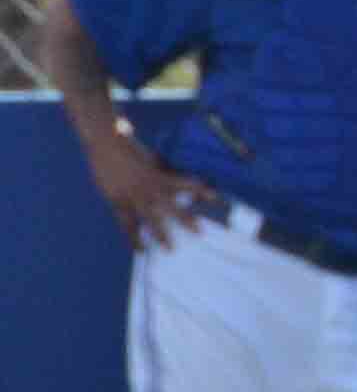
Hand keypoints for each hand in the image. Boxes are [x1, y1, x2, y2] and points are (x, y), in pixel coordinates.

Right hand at [85, 132, 219, 251]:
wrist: (105, 141)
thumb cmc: (131, 147)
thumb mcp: (152, 158)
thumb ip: (163, 171)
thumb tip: (177, 179)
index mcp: (159, 173)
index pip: (184, 184)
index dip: (199, 190)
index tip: (216, 198)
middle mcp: (148, 186)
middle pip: (170, 205)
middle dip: (185, 219)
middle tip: (200, 232)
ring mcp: (132, 194)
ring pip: (148, 217)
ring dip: (159, 234)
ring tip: (169, 249)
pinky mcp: (116, 200)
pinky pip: (126, 222)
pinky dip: (133, 237)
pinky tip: (140, 250)